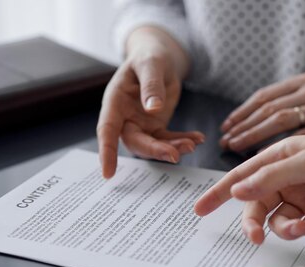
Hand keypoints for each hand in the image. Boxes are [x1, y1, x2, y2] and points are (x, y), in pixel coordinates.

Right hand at [97, 27, 204, 177]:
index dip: (107, 151)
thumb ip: (151, 85)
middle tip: (176, 154)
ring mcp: (141, 123)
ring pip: (153, 144)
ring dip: (172, 147)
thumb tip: (152, 109)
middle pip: (135, 142)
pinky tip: (197, 138)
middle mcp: (125, 117)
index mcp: (115, 101)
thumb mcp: (151, 64)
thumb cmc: (148, 57)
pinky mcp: (156, 125)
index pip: (107, 130)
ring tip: (192, 144)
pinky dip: (182, 140)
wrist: (159, 57)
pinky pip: (168, 139)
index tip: (108, 173)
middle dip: (155, 150)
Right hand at [195, 132, 304, 244]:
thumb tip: (237, 190)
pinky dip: (304, 230)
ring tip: (302, 227)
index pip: (243, 174)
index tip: (200, 208)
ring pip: (278, 219)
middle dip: (253, 220)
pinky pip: (299, 227)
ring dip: (284, 228)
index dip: (219, 191)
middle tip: (254, 234)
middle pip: (257, 202)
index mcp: (282, 155)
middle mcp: (290, 175)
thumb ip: (273, 177)